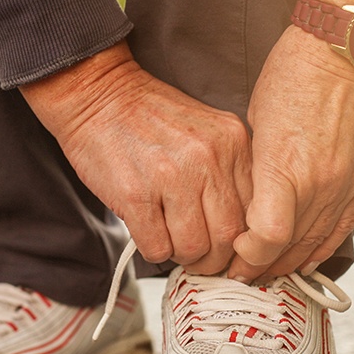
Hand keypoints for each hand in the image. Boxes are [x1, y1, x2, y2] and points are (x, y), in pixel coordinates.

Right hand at [21, 42, 251, 273]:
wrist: (98, 95)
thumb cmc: (150, 118)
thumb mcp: (207, 132)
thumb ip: (229, 172)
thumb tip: (240, 231)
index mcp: (232, 143)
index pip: (255, 213)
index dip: (241, 241)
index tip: (227, 248)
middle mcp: (208, 159)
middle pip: (227, 237)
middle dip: (212, 258)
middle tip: (199, 256)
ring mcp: (171, 176)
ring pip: (193, 248)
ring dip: (181, 255)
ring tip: (170, 240)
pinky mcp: (135, 194)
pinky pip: (157, 248)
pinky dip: (154, 250)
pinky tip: (148, 231)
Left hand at [226, 0, 353, 281]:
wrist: (350, 46)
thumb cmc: (293, 72)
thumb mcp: (256, 117)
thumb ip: (254, 164)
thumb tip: (243, 197)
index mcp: (285, 167)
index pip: (265, 237)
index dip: (245, 254)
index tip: (228, 253)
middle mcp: (320, 183)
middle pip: (288, 249)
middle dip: (258, 267)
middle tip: (236, 273)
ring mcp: (345, 183)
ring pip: (315, 244)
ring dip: (288, 263)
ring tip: (264, 272)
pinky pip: (342, 228)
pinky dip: (321, 248)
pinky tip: (304, 259)